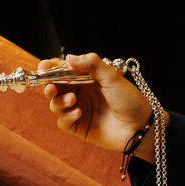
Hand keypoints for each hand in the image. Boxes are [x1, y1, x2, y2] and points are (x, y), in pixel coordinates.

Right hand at [41, 53, 157, 156]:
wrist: (141, 125)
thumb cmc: (130, 100)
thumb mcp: (112, 77)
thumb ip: (91, 64)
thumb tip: (69, 58)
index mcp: (87, 78)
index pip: (63, 70)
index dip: (51, 68)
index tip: (44, 66)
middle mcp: (80, 92)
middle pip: (54, 87)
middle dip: (48, 86)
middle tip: (51, 87)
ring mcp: (79, 109)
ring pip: (55, 104)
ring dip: (59, 101)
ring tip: (73, 100)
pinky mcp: (79, 127)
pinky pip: (63, 122)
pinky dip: (66, 116)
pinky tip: (78, 112)